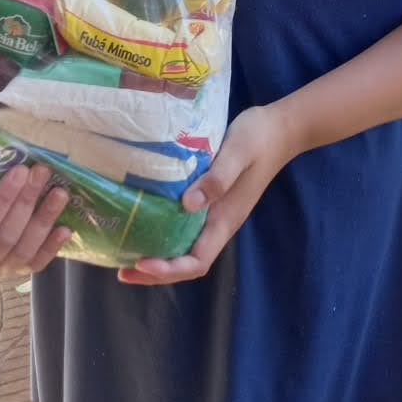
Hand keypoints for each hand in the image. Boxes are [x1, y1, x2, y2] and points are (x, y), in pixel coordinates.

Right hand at [0, 164, 70, 279]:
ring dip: (45, 220)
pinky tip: (66, 228)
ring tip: (60, 193)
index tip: (19, 171)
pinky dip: (52, 248)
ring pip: (24, 250)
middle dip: (27, 202)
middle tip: (41, 172)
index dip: (2, 200)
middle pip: (6, 236)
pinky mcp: (14, 273)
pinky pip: (36, 265)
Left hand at [118, 105, 291, 285]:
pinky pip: (185, 226)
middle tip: (122, 271)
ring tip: (126, 253)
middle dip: (156, 272)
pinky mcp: (212, 199)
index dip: (170, 269)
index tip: (142, 262)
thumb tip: (188, 205)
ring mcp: (216, 213)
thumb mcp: (238, 153)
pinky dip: (164, 232)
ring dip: (158, 256)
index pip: (198, 261)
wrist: (280, 128)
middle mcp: (220, 223)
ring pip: (185, 247)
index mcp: (226, 219)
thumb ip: (217, 179)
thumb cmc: (259, 138)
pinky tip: (145, 220)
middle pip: (187, 262)